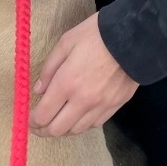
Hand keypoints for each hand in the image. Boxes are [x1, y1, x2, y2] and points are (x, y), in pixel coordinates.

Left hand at [30, 14, 138, 136]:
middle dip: (44, 131)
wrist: (137, 37)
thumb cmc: (97, 34)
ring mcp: (101, 106)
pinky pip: (94, 124)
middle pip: (58, 129)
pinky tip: (77, 118)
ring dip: (63, 130)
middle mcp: (83, 100)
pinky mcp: (116, 106)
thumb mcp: (66, 43)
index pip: (43, 114)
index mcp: (66, 83)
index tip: (29, 119)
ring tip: (56, 123)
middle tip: (38, 127)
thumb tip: (39, 90)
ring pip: (76, 130)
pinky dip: (82, 125)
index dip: (32, 121)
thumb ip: (49, 68)